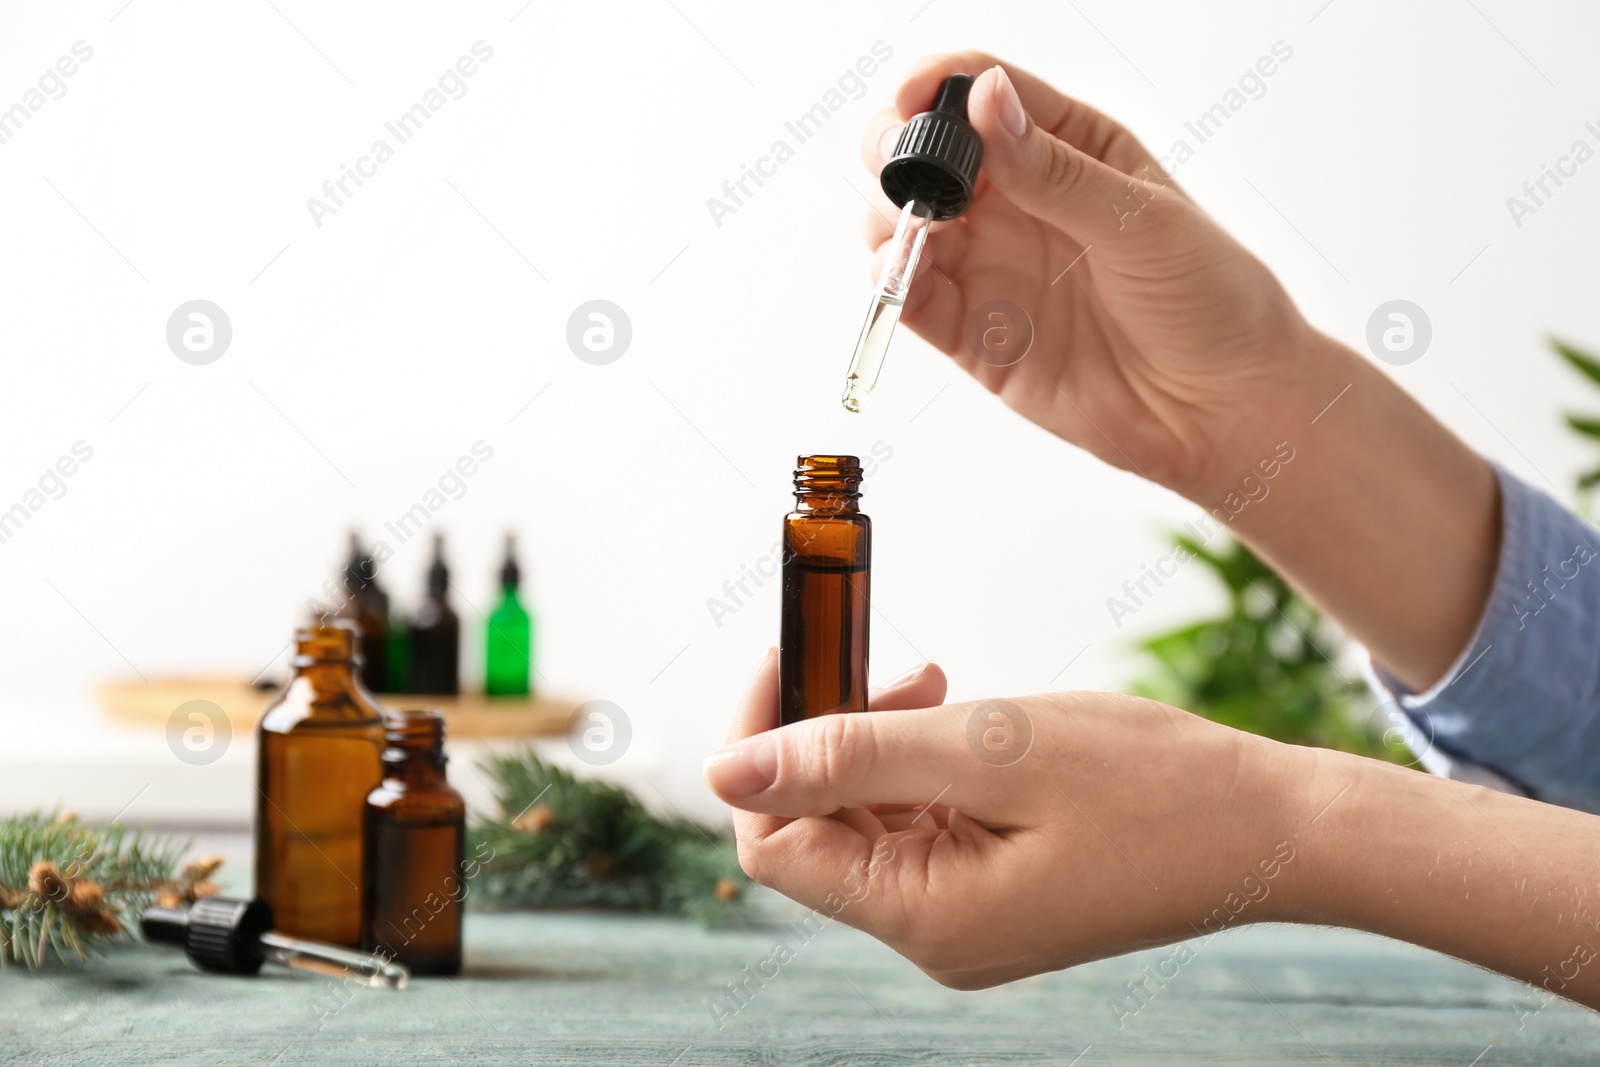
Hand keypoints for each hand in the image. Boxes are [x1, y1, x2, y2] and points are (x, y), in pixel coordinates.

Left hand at [705, 650, 1306, 987]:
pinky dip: (920, 765)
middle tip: (869, 651)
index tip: (792, 655)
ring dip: (875, 742)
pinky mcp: (994, 894)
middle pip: (816, 830)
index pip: (775, 842)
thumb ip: (851, 755)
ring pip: (866, 822)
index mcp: (924, 918)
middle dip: (825, 734)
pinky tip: (958, 718)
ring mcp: (965, 920)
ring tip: (933, 680)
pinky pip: (919, 827)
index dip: (763, 747)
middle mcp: (933, 935)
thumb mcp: (990, 749)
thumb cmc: (1154, 787)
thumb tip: (726, 772)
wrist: (1273, 829)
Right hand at [863, 53, 1499, 689]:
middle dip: (896, 149)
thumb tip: (985, 100)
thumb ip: (1052, 170)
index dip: (937, 85)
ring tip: (907, 232)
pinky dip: (889, 285)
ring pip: (904, 223)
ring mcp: (991, 266)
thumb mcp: (1138, 220)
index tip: (913, 98)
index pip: (983, 93)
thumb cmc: (1209, 301)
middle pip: (925, 152)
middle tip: (902, 169)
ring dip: (885, 217)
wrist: (1222, 408)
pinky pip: (912, 301)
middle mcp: (1017, 201)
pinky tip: (896, 277)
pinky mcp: (974, 335)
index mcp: (1066, 147)